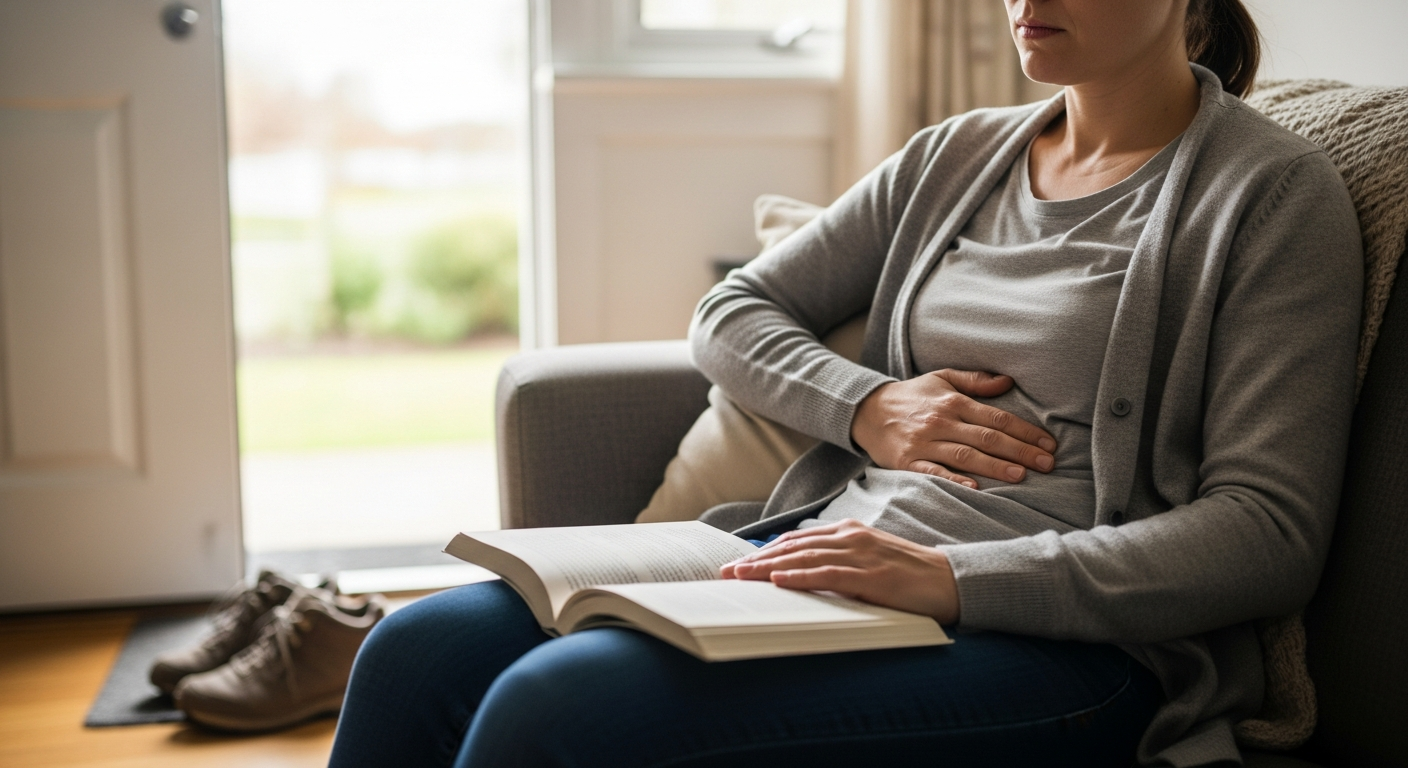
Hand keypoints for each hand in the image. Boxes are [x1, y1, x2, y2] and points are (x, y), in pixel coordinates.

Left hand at [721, 519, 959, 623]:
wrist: (952, 582)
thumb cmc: (910, 576)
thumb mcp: (869, 563)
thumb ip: (839, 564)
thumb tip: (803, 576)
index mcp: (849, 532)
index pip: (797, 541)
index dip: (765, 551)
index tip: (738, 563)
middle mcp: (851, 537)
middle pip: (793, 547)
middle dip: (756, 560)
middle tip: (726, 572)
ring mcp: (861, 555)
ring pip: (804, 558)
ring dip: (768, 568)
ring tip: (741, 576)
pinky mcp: (872, 576)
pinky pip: (829, 575)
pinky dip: (801, 576)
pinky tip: (779, 581)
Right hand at [851, 369, 1055, 486]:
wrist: (866, 410)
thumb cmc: (911, 396)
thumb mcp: (941, 378)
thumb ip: (975, 380)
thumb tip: (1008, 381)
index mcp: (953, 401)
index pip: (997, 418)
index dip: (1025, 430)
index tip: (1047, 443)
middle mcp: (941, 421)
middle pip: (987, 438)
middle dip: (1020, 451)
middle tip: (1047, 464)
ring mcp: (923, 443)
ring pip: (965, 456)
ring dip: (995, 466)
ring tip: (1021, 476)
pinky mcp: (907, 461)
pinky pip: (933, 472)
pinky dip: (953, 479)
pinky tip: (974, 486)